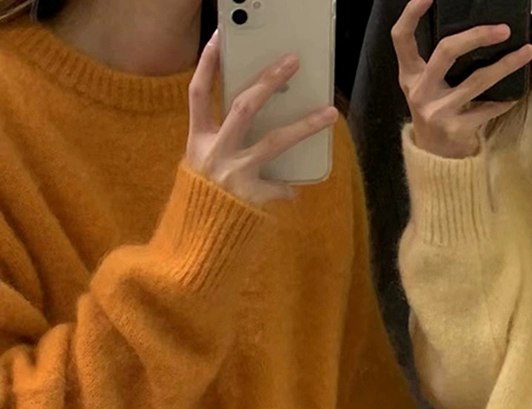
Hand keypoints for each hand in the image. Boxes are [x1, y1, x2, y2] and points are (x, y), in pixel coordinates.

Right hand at [185, 32, 338, 205]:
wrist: (197, 241)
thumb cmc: (202, 199)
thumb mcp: (201, 165)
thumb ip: (220, 140)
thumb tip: (250, 115)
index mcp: (197, 140)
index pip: (198, 93)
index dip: (207, 65)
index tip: (220, 39)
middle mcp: (214, 152)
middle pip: (244, 107)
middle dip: (268, 82)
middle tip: (291, 62)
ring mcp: (234, 173)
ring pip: (274, 141)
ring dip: (304, 125)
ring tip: (330, 114)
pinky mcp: (251, 196)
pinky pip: (279, 186)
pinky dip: (286, 188)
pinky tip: (292, 190)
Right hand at [392, 0, 531, 158]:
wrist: (435, 162)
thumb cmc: (436, 114)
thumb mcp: (427, 88)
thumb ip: (436, 64)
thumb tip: (472, 28)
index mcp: (410, 76)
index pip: (401, 38)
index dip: (412, 13)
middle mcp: (420, 92)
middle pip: (445, 51)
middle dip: (476, 36)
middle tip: (503, 29)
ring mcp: (437, 112)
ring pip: (476, 80)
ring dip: (505, 65)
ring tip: (527, 52)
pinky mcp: (456, 130)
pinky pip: (487, 108)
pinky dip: (505, 100)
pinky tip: (516, 94)